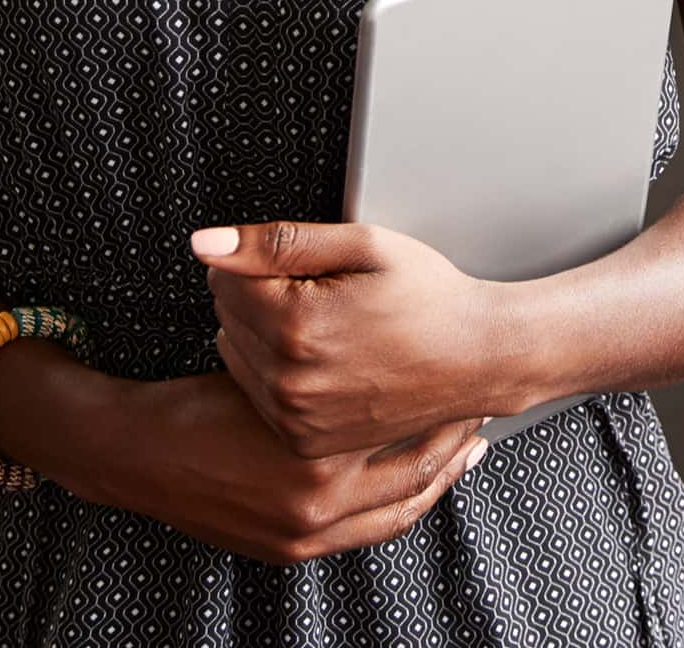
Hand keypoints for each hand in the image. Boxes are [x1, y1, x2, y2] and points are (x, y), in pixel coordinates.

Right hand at [103, 369, 486, 566]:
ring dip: (434, 482)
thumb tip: (394, 346)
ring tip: (462, 451)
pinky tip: (409, 480)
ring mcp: (304, 535)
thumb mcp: (275, 368)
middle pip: (416, 480)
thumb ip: (332, 364)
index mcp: (317, 457)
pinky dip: (394, 506)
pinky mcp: (289, 549)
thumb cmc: (203, 399)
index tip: (469, 384)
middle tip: (480, 418)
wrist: (140, 452)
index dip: (446, 407)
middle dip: (455, 448)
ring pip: (396, 514)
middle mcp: (317, 506)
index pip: (411, 435)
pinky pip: (364, 532)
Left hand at [192, 220, 523, 457]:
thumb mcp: (364, 246)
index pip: (223, 278)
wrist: (476, 358)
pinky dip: (275, 370)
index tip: (302, 262)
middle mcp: (289, 380)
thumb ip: (278, 242)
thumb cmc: (429, 297)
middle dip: (259, 293)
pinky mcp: (304, 441)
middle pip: (225, 315)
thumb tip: (207, 244)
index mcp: (298, 324)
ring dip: (262, 332)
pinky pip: (256, 393)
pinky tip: (319, 355)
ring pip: (234, 353)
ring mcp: (295, 418)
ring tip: (321, 322)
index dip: (259, 258)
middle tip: (320, 289)